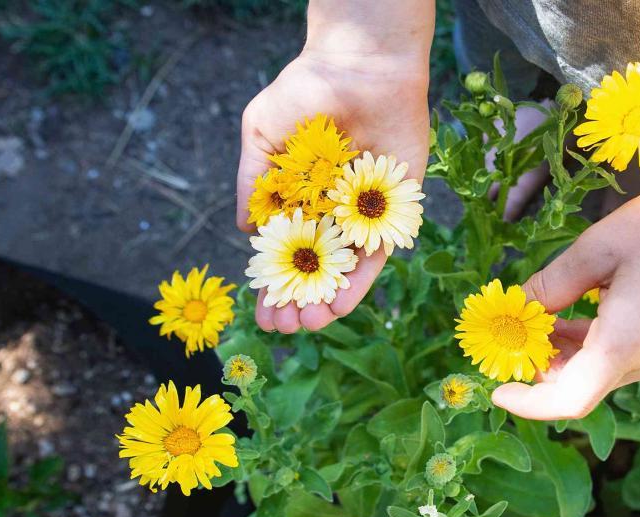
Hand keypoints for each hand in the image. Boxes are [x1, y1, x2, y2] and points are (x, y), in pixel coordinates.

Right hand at [236, 50, 429, 332]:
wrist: (359, 65)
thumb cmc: (306, 91)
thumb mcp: (262, 134)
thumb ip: (253, 183)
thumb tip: (243, 231)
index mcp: (300, 200)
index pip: (286, 255)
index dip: (272, 287)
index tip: (260, 314)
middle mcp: (332, 214)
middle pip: (316, 270)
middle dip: (298, 302)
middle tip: (284, 328)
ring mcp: (364, 215)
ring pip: (346, 270)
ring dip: (329, 301)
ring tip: (311, 325)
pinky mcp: (397, 209)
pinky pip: (379, 252)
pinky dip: (361, 280)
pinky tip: (341, 303)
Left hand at [491, 177, 639, 420]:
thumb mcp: (597, 248)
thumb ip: (553, 284)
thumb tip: (520, 307)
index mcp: (625, 344)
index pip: (569, 401)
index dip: (528, 404)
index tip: (497, 390)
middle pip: (578, 388)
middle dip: (538, 371)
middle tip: (506, 339)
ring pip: (594, 374)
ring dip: (559, 357)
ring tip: (530, 321)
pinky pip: (613, 359)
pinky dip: (583, 346)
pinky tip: (564, 316)